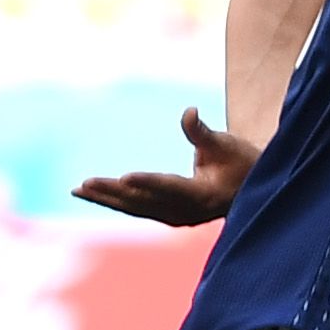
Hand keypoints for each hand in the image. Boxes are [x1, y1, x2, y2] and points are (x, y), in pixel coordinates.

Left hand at [74, 107, 255, 226]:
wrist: (252, 189)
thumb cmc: (241, 162)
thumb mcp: (226, 144)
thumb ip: (202, 132)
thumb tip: (188, 111)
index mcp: (203, 196)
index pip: (170, 187)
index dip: (148, 182)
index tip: (124, 178)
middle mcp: (187, 212)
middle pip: (144, 201)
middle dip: (113, 193)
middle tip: (85, 184)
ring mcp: (177, 217)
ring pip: (135, 208)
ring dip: (106, 199)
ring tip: (78, 190)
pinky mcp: (169, 216)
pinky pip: (137, 209)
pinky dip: (115, 201)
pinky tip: (95, 194)